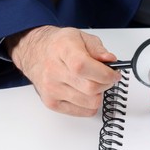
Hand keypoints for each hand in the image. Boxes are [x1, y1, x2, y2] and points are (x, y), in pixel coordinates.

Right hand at [6, 25, 120, 115]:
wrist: (35, 53)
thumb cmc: (59, 46)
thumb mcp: (81, 37)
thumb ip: (98, 49)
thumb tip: (111, 60)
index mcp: (63, 50)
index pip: (83, 66)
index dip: (105, 73)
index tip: (114, 73)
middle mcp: (54, 71)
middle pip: (91, 88)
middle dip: (106, 83)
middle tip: (107, 77)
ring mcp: (52, 89)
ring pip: (91, 103)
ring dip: (99, 94)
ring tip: (94, 83)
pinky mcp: (52, 103)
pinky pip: (84, 112)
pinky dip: (91, 104)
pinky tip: (86, 92)